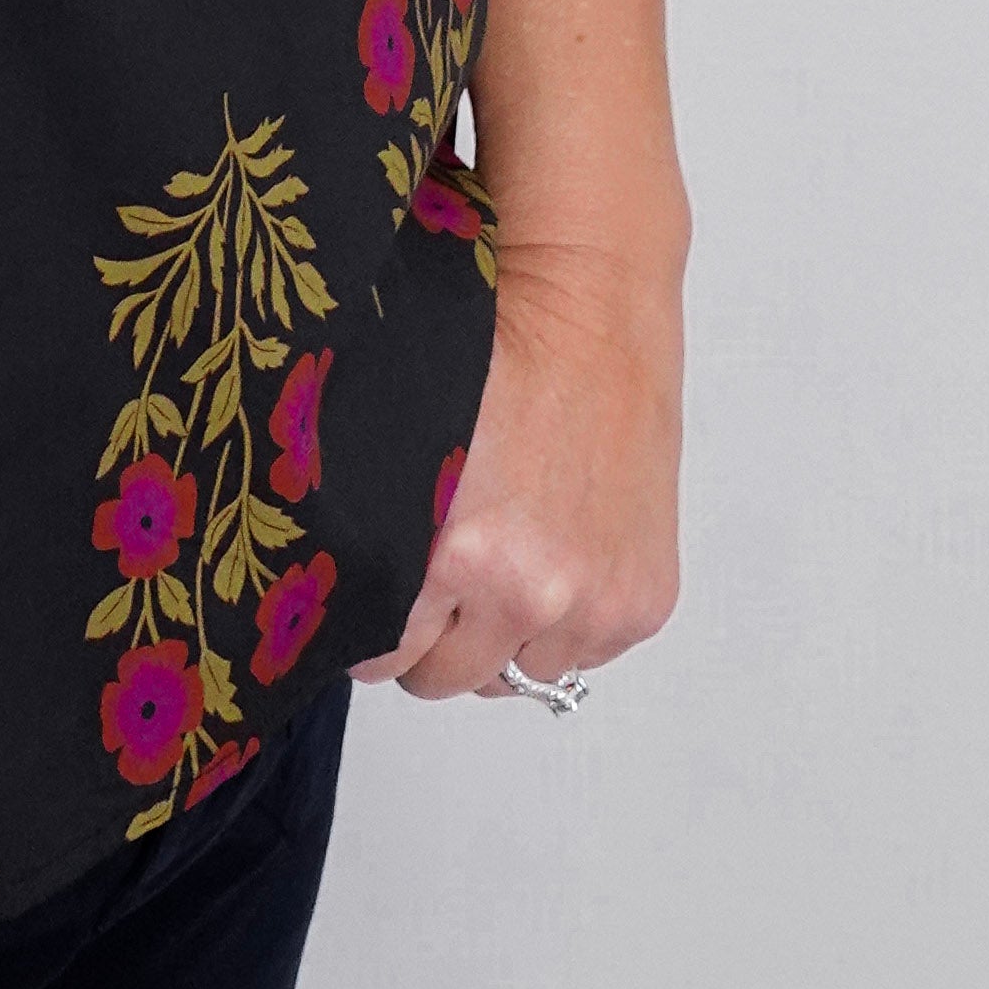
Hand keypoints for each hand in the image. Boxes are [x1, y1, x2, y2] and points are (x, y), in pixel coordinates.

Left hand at [355, 237, 681, 705]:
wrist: (589, 309)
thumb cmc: (496, 355)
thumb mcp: (404, 442)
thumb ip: (377, 531)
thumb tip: (344, 595)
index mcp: (462, 557)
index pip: (387, 657)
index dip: (371, 634)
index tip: (372, 615)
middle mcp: (533, 592)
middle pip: (452, 679)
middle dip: (435, 639)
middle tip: (438, 584)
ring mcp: (597, 603)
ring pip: (523, 673)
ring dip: (507, 635)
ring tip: (503, 561)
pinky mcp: (645, 600)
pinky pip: (587, 654)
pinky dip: (568, 622)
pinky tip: (555, 552)